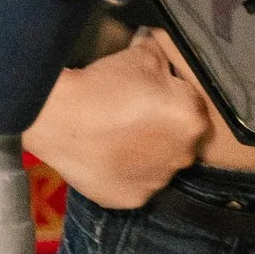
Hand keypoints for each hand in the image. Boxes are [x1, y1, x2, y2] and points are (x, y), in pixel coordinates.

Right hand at [24, 35, 213, 208]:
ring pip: (159, 165)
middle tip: (133, 117)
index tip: (151, 95)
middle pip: (179, 139)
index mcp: (193, 120)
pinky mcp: (133, 199)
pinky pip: (135, 184)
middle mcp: (183, 156)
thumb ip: (165, 57)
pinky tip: (108, 158)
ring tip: (117, 138)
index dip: (171, 98)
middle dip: (163, 129)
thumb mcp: (143, 55)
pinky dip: (125, 173)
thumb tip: (169, 54)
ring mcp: (158, 181)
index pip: (192, 106)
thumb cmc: (105, 85)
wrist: (61, 119)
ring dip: (146, 154)